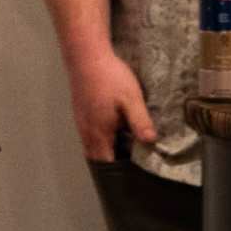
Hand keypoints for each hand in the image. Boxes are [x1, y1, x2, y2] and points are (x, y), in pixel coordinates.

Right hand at [66, 46, 156, 162]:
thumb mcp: (131, 99)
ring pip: (92, 146)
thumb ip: (140, 122)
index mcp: (99, 133)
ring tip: (125, 149)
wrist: (86, 55)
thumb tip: (150, 143)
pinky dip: (101, 139)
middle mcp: (86, 132)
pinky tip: (114, 130)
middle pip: (97, 159)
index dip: (118, 173)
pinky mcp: (80, 112)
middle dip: (112, 164)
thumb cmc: (110, 77)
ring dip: (106, 151)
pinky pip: (89, 135)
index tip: (133, 175)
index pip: (106, 165)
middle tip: (131, 164)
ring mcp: (81, 122)